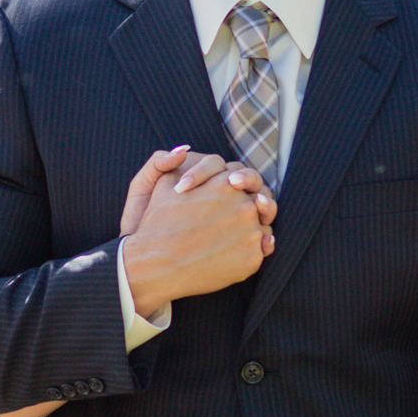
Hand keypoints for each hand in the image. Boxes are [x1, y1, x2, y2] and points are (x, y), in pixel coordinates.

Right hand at [122, 150, 275, 317]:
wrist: (155, 266)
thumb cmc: (156, 226)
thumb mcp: (162, 185)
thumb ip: (174, 163)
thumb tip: (184, 150)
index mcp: (227, 184)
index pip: (247, 181)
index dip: (240, 190)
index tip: (229, 203)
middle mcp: (244, 206)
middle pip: (259, 203)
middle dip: (248, 211)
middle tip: (234, 222)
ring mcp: (251, 234)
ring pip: (262, 228)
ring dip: (251, 232)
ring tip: (229, 240)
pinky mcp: (252, 259)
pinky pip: (260, 252)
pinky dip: (249, 253)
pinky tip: (231, 255)